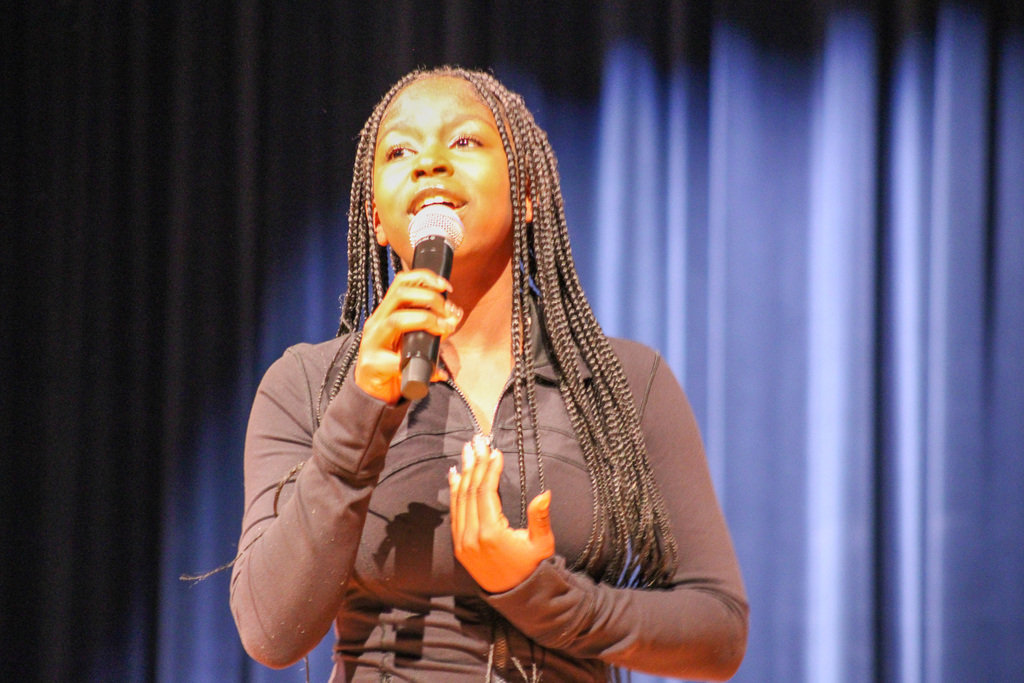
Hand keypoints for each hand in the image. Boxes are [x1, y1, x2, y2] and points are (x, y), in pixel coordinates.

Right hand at [354, 269, 461, 403]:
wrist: (371, 391)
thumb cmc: (393, 362)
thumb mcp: (410, 339)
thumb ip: (429, 327)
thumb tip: (454, 317)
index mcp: (385, 313)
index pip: (401, 283)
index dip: (424, 278)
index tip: (446, 287)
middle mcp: (376, 322)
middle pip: (400, 295)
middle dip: (430, 298)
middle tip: (448, 312)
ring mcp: (372, 342)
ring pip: (397, 320)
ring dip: (426, 321)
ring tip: (444, 329)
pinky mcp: (373, 364)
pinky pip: (400, 360)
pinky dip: (423, 365)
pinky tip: (438, 372)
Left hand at [449, 436, 555, 592]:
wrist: (515, 596)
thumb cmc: (532, 567)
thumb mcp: (541, 544)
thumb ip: (540, 518)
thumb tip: (545, 493)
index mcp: (491, 533)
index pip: (485, 493)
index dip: (488, 470)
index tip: (494, 451)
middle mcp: (471, 536)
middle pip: (470, 491)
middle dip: (474, 464)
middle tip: (477, 441)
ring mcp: (462, 541)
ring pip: (459, 500)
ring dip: (463, 474)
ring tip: (466, 452)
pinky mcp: (459, 545)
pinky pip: (454, 513)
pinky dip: (454, 492)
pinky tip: (455, 476)